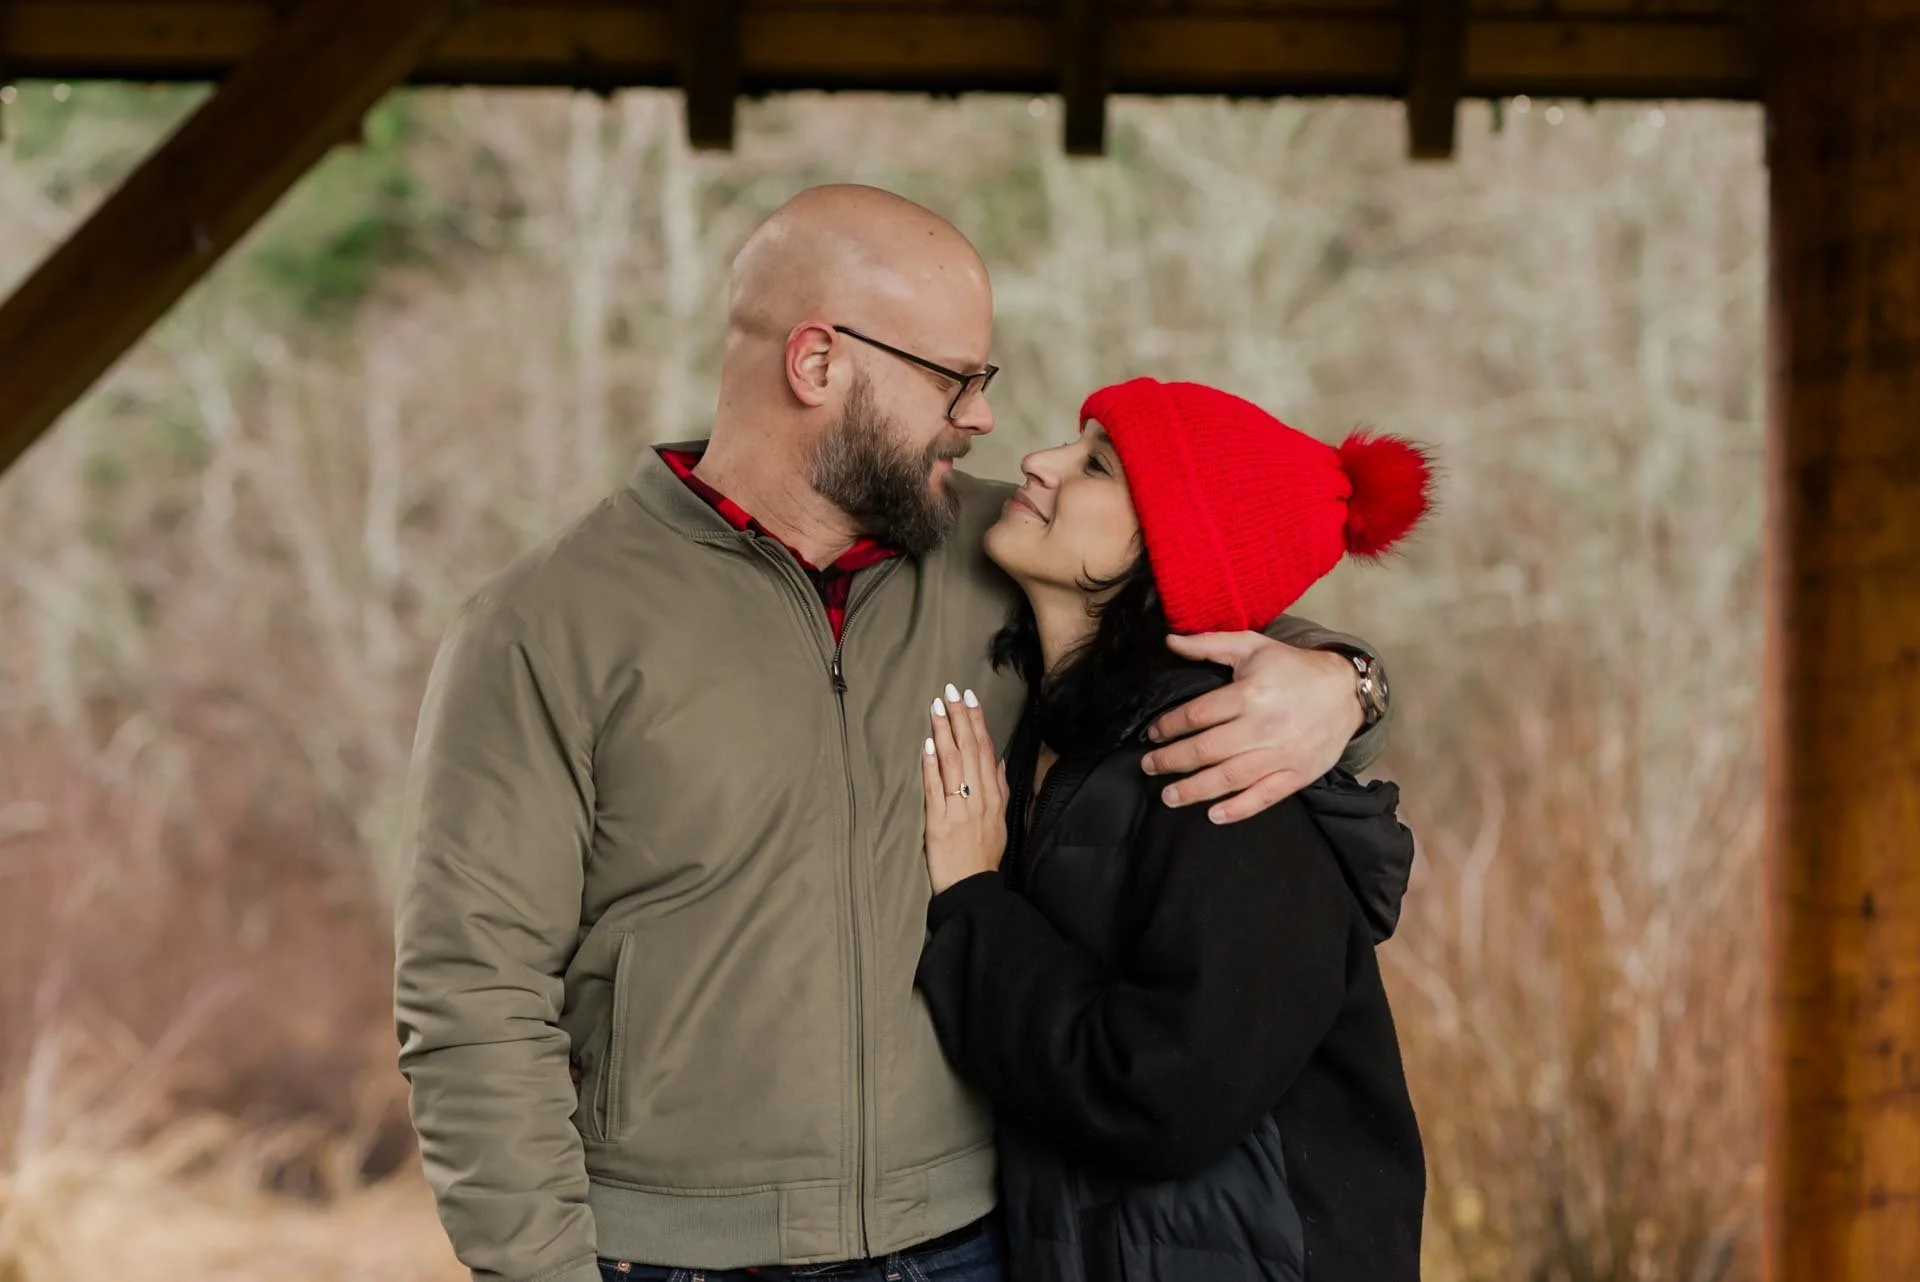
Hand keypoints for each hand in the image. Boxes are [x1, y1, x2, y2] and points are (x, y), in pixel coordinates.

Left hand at [922, 683, 1008, 894]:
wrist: (973, 888)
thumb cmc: (984, 855)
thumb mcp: (1000, 821)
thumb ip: (999, 789)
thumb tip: (999, 760)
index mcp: (992, 796)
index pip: (986, 750)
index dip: (977, 722)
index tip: (969, 698)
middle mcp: (978, 798)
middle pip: (970, 750)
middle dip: (960, 717)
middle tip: (950, 690)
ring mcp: (959, 808)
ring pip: (953, 763)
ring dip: (944, 732)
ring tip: (936, 707)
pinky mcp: (939, 822)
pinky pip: (936, 789)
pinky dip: (932, 765)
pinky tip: (928, 744)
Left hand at [1139, 632, 1362, 823]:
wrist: (1346, 691)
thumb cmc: (1293, 668)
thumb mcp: (1253, 645)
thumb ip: (1209, 644)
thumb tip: (1169, 641)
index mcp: (1249, 694)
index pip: (1197, 715)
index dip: (1169, 726)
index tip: (1153, 733)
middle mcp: (1263, 727)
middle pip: (1206, 749)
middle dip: (1171, 760)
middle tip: (1148, 765)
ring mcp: (1281, 754)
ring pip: (1229, 777)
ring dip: (1194, 790)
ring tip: (1169, 796)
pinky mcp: (1297, 774)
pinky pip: (1264, 797)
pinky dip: (1238, 809)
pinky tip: (1214, 814)